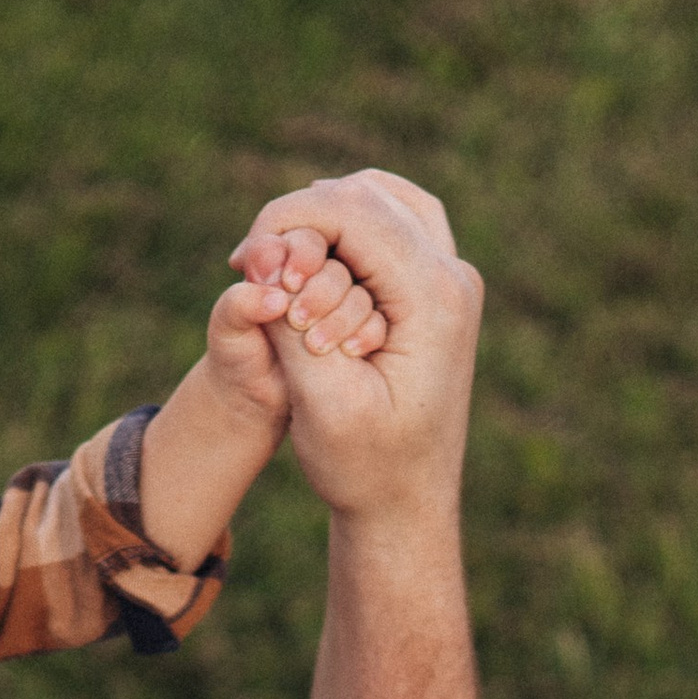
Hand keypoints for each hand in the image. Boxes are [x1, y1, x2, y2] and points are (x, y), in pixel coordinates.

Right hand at [228, 170, 481, 521]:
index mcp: (434, 299)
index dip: (287, 220)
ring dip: (323, 219)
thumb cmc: (364, 467)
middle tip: (253, 267)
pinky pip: (393, 222)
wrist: (406, 504)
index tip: (243, 260)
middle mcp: (453, 277)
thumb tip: (266, 259)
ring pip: (382, 197)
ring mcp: (451, 279)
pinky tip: (310, 260)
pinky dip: (346, 229)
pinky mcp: (439, 288)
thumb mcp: (322, 404)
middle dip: (300, 220)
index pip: (354, 211)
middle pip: (367, 194)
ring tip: (278, 264)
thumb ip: (290, 326)